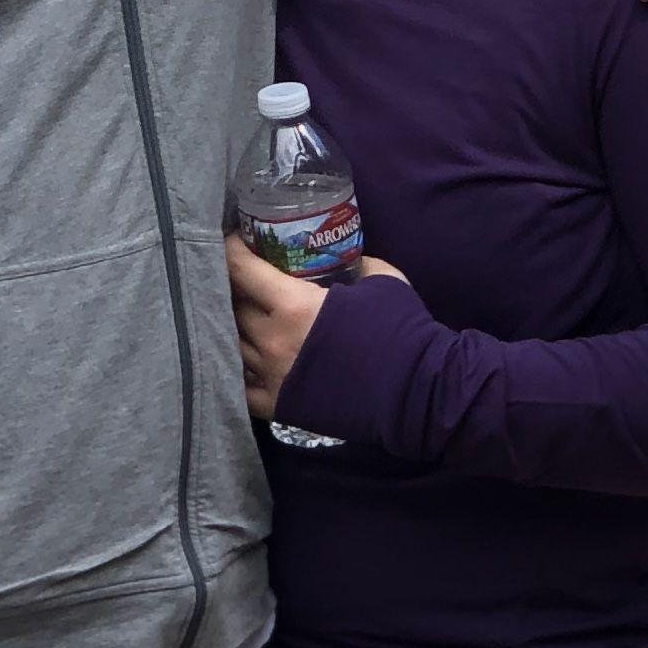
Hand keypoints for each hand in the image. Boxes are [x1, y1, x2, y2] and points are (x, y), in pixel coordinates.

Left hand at [226, 235, 405, 423]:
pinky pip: (240, 385)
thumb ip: (356, 264)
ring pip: (231, 344)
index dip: (230, 249)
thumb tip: (346, 256)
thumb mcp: (382, 280)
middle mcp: (272, 341)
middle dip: (232, 287)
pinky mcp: (277, 406)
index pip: (240, 270)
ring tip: (241, 315)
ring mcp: (271, 376)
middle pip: (230, 306)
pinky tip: (244, 356)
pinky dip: (237, 367)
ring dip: (232, 326)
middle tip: (241, 277)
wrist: (417, 393)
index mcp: (293, 306)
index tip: (233, 240)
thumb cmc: (402, 331)